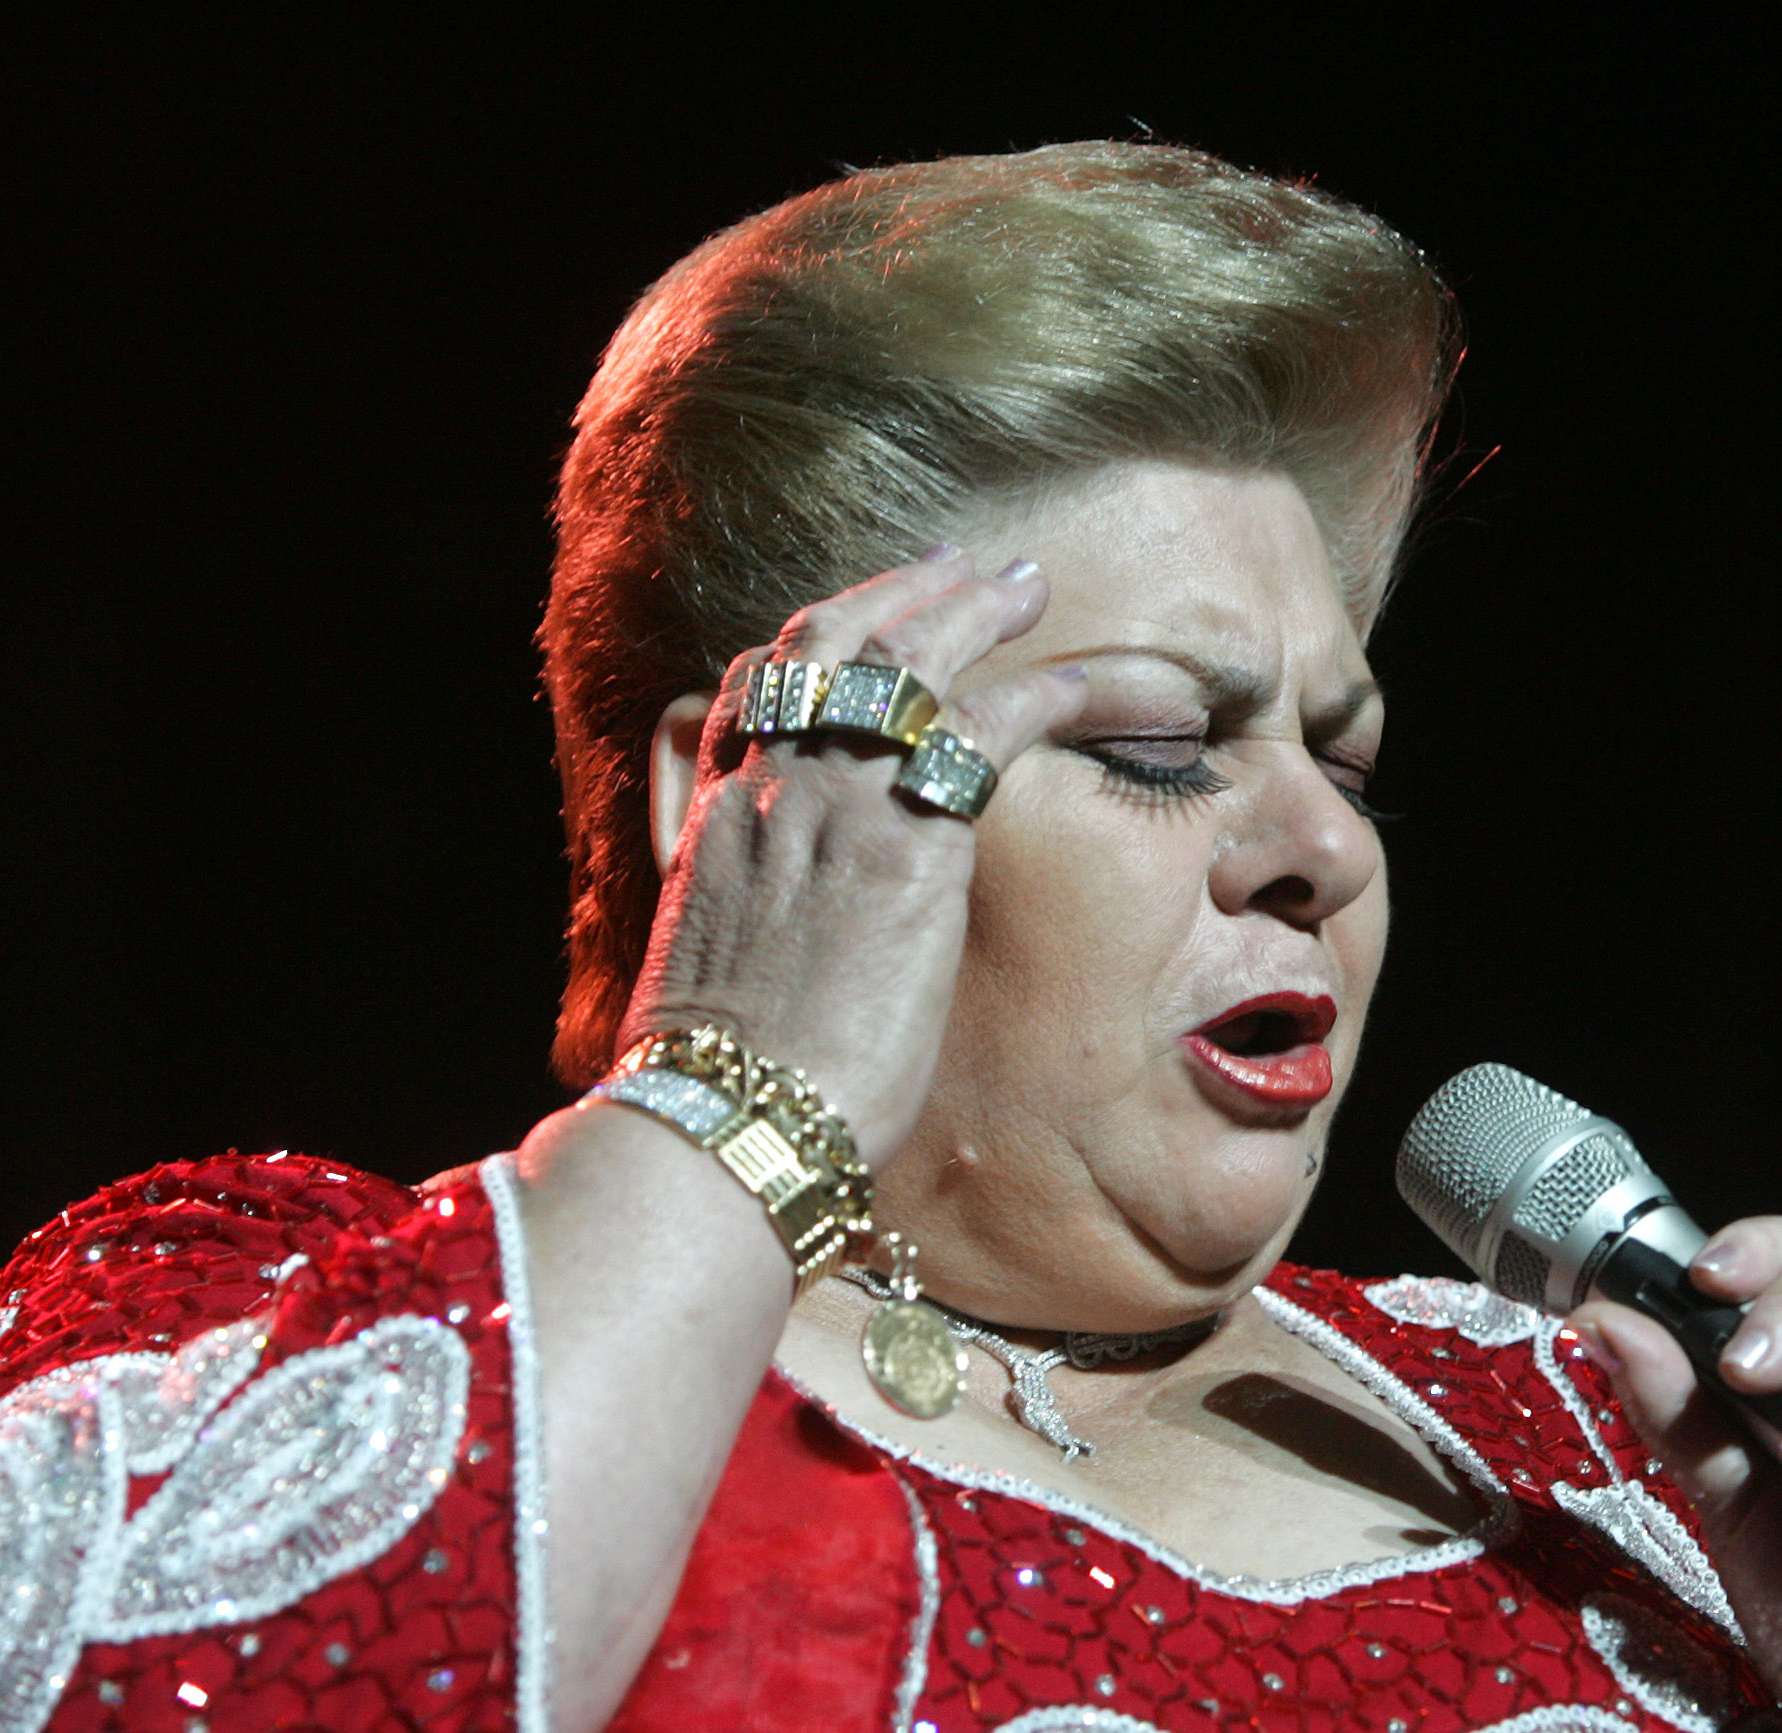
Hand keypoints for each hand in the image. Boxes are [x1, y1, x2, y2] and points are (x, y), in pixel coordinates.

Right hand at [621, 547, 1091, 1164]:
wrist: (731, 1117)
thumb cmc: (724, 1084)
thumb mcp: (696, 974)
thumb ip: (719, 916)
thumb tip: (740, 914)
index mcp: (713, 822)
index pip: (753, 690)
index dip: (813, 643)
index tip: (859, 619)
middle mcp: (768, 791)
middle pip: (827, 646)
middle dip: (895, 594)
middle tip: (955, 566)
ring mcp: (835, 804)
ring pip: (908, 661)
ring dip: (972, 610)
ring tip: (1024, 584)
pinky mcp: (908, 841)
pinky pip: (985, 727)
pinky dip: (1042, 693)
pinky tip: (1085, 686)